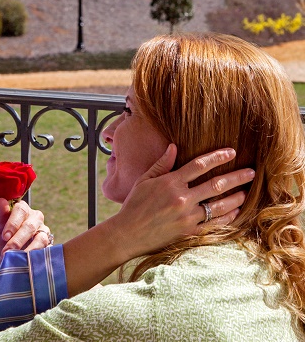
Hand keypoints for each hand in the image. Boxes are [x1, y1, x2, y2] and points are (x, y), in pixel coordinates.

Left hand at [0, 198, 48, 271]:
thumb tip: (2, 201)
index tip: (4, 236)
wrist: (4, 250)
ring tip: (17, 258)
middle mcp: (35, 217)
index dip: (13, 224)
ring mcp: (43, 231)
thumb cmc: (0, 233)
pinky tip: (29, 261)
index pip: (21, 211)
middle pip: (30, 226)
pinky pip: (47, 250)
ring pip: (41, 238)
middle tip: (6, 252)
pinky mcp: (48, 244)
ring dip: (28, 250)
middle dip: (17, 240)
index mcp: (22, 208)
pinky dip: (38, 256)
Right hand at [108, 144, 251, 262]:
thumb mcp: (144, 180)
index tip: (232, 152)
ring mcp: (187, 217)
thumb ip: (161, 164)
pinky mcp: (189, 233)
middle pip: (216, 184)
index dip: (217, 157)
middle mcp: (181, 198)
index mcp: (170, 182)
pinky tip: (235, 211)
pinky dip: (227, 217)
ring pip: (219, 205)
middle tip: (251, 172)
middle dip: (237, 177)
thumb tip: (174, 146)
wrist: (128, 234)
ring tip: (246, 192)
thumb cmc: (134, 205)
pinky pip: (214, 224)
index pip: (199, 165)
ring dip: (236, 197)